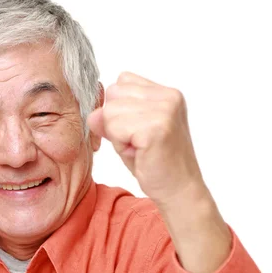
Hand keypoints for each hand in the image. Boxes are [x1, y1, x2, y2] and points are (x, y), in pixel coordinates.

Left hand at [87, 72, 203, 206]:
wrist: (179, 191)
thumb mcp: (129, 134)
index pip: (122, 81)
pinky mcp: (156, 127)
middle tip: (137, 142)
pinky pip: (114, 127)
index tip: (136, 130)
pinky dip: (120, 144)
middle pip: (113, 94)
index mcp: (166, 93)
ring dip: (117, 134)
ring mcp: (164, 110)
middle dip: (115, 121)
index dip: (119, 108)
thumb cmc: (156, 164)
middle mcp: (169, 96)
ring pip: (110, 111)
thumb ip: (110, 117)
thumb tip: (92, 114)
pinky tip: (139, 153)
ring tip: (138, 148)